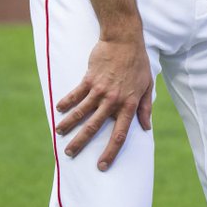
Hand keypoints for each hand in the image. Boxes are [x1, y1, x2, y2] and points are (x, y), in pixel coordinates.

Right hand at [54, 38, 153, 170]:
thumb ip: (146, 107)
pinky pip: (75, 95)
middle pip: (95, 127)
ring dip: (68, 125)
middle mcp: (114, 100)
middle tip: (69, 154)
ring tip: (59, 134)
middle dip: (80, 143)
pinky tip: (59, 109)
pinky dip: (66, 103)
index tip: (102, 166)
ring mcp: (100, 90)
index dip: (111, 151)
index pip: (120, 134)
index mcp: (129, 104)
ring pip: (81, 112)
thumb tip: (147, 127)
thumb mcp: (147, 85)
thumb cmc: (138, 63)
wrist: (125, 40)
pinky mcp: (89, 79)